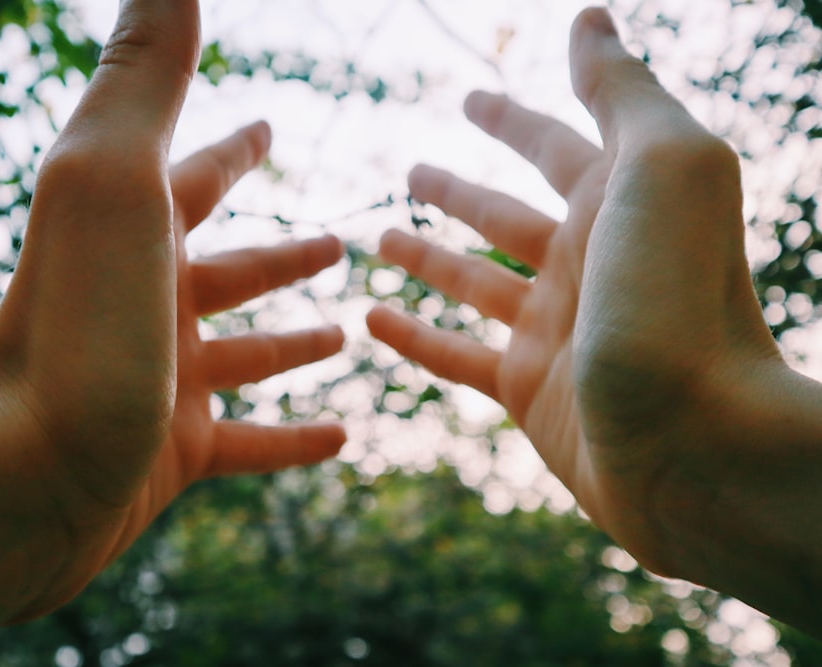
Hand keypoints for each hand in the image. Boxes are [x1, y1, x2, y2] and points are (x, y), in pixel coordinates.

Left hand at [4, 120, 346, 620]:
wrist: (17, 478)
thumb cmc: (75, 325)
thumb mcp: (115, 181)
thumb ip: (147, 77)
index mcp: (134, 234)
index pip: (194, 176)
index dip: (235, 150)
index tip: (269, 128)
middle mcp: (147, 303)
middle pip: (230, 270)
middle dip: (284, 255)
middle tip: (340, 243)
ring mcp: (163, 382)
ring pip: (246, 357)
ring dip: (295, 343)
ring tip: (350, 332)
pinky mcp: (174, 456)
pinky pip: (250, 445)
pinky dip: (296, 441)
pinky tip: (346, 439)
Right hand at [368, 7, 821, 630]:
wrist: (698, 443)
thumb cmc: (681, 297)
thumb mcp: (663, 164)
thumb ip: (622, 91)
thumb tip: (588, 19)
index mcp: (620, 204)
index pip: (555, 145)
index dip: (512, 119)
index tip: (468, 97)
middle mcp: (586, 264)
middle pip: (506, 215)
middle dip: (458, 191)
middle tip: (410, 171)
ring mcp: (554, 330)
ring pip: (472, 283)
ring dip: (425, 260)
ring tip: (376, 240)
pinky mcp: (527, 391)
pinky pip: (455, 356)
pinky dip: (412, 337)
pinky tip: (370, 320)